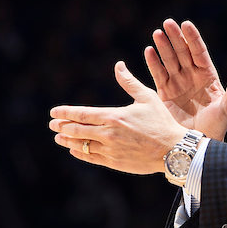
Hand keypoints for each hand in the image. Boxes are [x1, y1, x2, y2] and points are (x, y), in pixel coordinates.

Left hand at [50, 61, 188, 174]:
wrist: (174, 150)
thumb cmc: (162, 122)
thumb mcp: (148, 98)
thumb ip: (129, 82)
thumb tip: (119, 65)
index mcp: (113, 117)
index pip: (81, 114)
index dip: (65, 113)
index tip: (53, 112)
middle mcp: (108, 134)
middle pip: (76, 130)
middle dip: (61, 127)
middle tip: (52, 125)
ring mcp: (110, 150)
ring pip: (81, 145)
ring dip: (67, 141)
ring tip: (59, 138)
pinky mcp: (115, 162)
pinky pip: (91, 158)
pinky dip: (80, 154)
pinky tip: (75, 151)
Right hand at [145, 19, 226, 140]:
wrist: (199, 143)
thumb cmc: (218, 126)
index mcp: (209, 77)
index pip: (199, 53)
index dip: (193, 38)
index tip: (186, 24)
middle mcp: (192, 77)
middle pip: (183, 52)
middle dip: (175, 38)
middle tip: (168, 23)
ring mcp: (178, 84)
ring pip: (170, 60)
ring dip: (163, 47)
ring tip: (157, 33)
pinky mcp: (165, 93)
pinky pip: (158, 74)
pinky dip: (153, 63)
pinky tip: (149, 50)